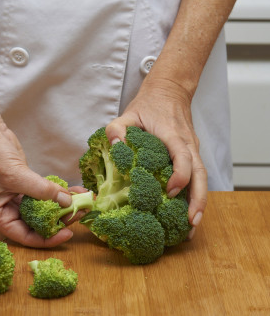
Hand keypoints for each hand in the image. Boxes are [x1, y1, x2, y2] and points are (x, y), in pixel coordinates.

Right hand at [0, 123, 74, 247]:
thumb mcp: (16, 176)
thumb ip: (42, 190)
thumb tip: (67, 201)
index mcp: (0, 217)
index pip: (26, 236)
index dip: (48, 238)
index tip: (67, 233)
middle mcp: (10, 211)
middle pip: (39, 223)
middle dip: (61, 219)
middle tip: (80, 213)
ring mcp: (20, 199)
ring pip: (46, 209)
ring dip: (65, 205)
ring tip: (84, 202)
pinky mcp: (29, 187)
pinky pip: (48, 194)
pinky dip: (61, 192)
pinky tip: (76, 190)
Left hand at [106, 78, 206, 235]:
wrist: (169, 91)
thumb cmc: (149, 104)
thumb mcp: (128, 113)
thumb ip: (117, 128)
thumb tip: (115, 146)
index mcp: (173, 135)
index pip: (184, 156)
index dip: (180, 174)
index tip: (171, 191)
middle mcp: (188, 144)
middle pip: (201, 173)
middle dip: (198, 199)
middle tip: (191, 223)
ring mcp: (192, 149)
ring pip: (202, 177)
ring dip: (199, 201)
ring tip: (191, 226)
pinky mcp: (191, 154)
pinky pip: (197, 176)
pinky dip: (195, 194)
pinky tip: (188, 211)